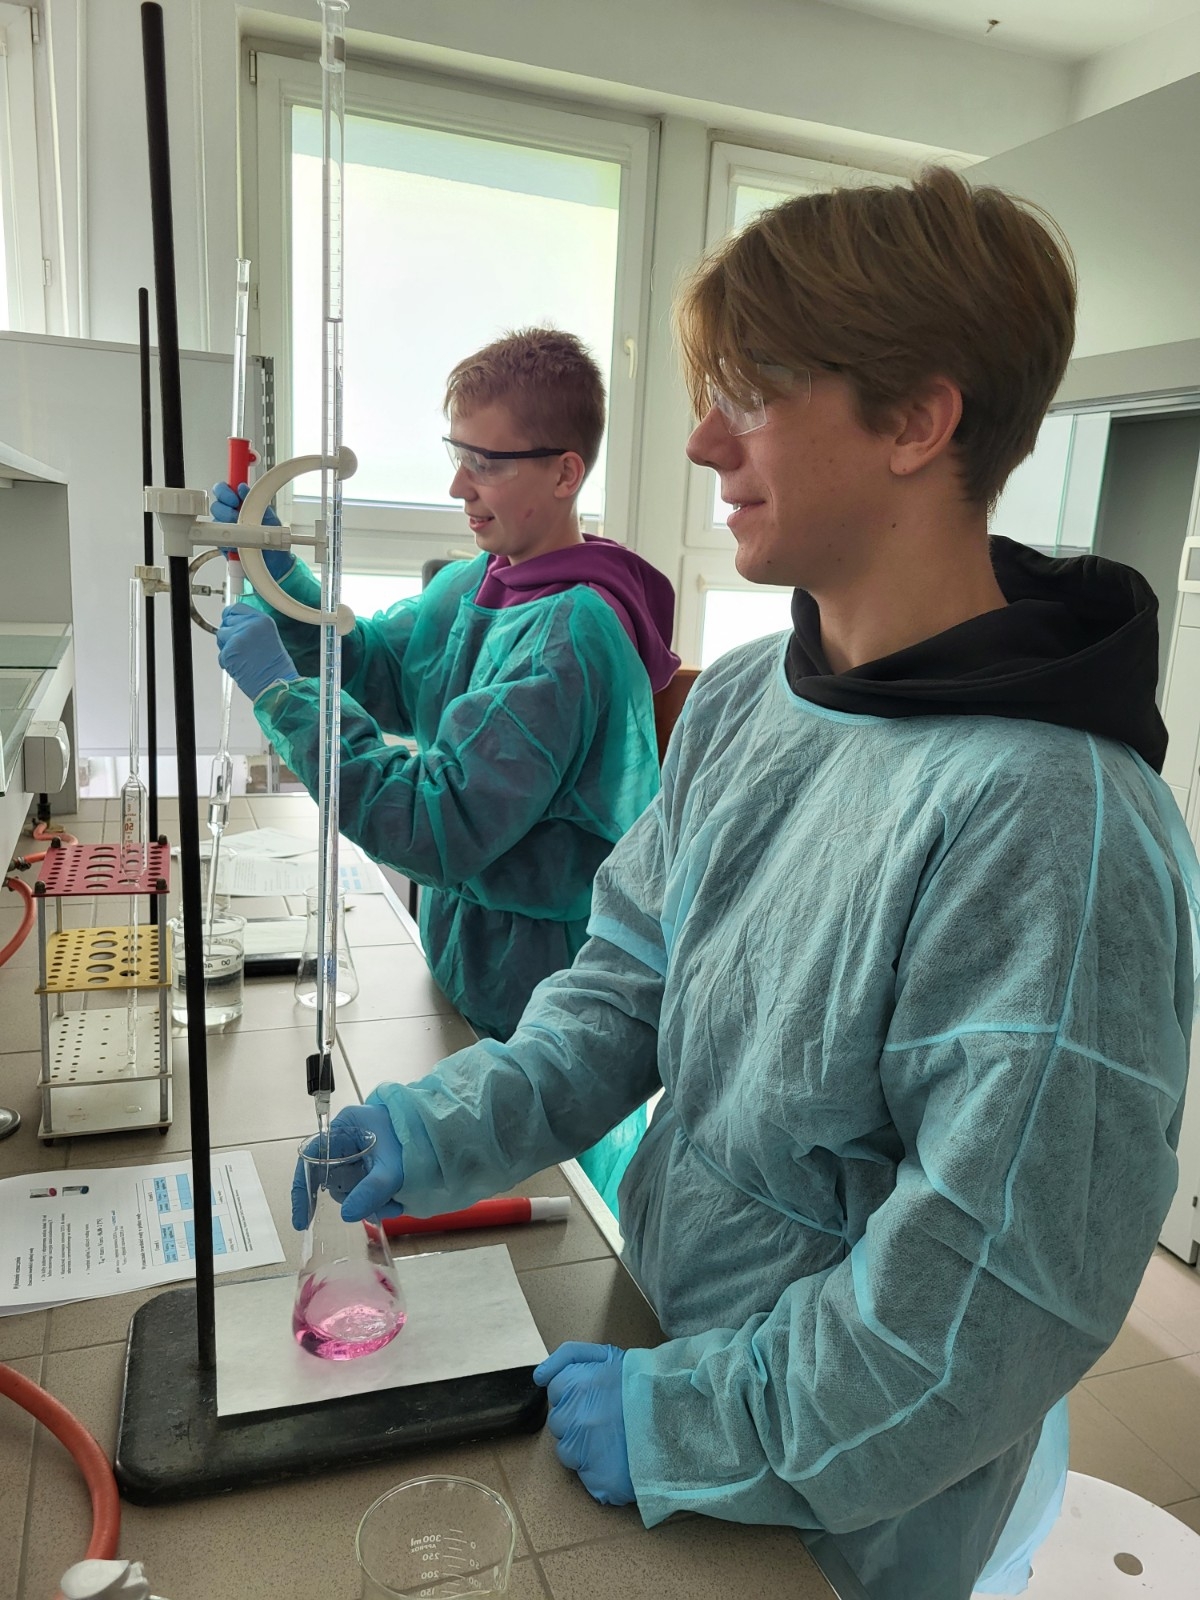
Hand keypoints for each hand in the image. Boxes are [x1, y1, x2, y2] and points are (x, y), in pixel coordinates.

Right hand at [210, 481, 292, 578]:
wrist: (274, 559)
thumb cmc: (271, 534)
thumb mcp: (267, 514)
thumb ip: (254, 500)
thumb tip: (242, 488)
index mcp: (238, 503)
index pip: (222, 490)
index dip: (223, 491)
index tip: (234, 499)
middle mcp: (229, 515)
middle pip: (216, 506)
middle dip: (226, 510)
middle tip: (237, 516)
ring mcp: (225, 530)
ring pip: (215, 522)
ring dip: (228, 525)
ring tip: (242, 531)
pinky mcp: (223, 546)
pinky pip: (219, 541)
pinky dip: (228, 541)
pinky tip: (238, 543)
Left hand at [216, 603, 298, 701]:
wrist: (276, 684)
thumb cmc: (276, 668)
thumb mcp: (269, 637)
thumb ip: (252, 627)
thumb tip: (235, 624)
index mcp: (262, 620)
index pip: (236, 608)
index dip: (231, 617)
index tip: (230, 622)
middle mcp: (250, 625)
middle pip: (227, 621)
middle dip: (230, 633)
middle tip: (240, 647)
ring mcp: (238, 638)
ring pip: (221, 636)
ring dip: (227, 646)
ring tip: (241, 657)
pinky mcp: (229, 652)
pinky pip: (221, 654)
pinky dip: (227, 661)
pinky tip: (240, 666)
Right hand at [291, 1103, 407, 1229]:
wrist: (438, 1131)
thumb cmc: (412, 1139)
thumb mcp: (391, 1168)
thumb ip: (370, 1191)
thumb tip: (346, 1215)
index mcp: (343, 1128)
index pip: (310, 1159)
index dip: (303, 1190)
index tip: (303, 1219)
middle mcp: (344, 1139)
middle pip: (332, 1179)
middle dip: (353, 1200)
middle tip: (377, 1211)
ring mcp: (356, 1152)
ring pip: (349, 1187)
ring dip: (369, 1202)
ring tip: (395, 1206)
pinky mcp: (368, 1164)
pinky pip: (362, 1187)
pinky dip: (376, 1199)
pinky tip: (396, 1203)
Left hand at [534, 1342, 634, 1505]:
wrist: (682, 1415)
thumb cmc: (646, 1384)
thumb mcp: (608, 1356)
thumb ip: (568, 1358)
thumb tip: (539, 1377)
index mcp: (578, 1385)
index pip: (557, 1389)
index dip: (576, 1391)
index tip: (596, 1394)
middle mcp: (577, 1418)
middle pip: (560, 1423)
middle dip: (578, 1420)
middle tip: (609, 1416)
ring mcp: (586, 1452)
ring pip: (569, 1453)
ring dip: (586, 1448)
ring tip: (617, 1438)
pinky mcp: (600, 1480)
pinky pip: (589, 1479)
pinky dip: (601, 1473)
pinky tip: (621, 1459)